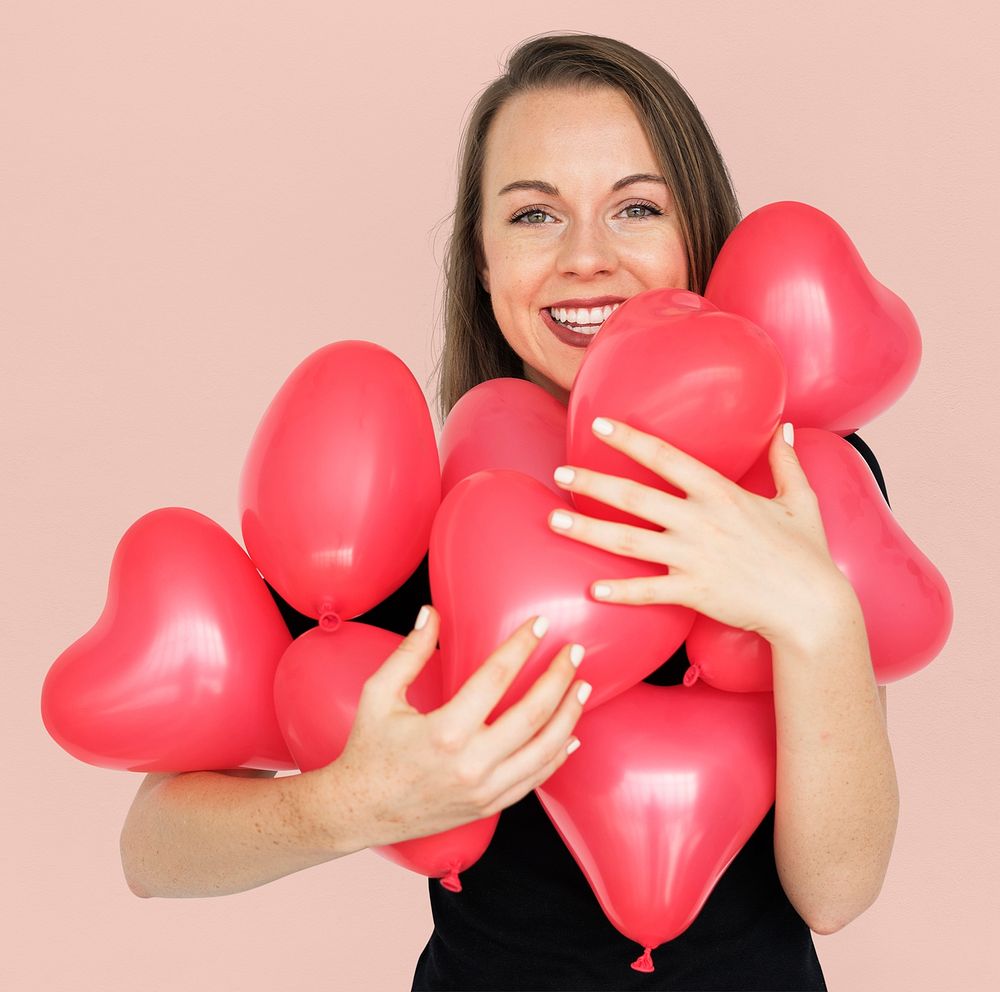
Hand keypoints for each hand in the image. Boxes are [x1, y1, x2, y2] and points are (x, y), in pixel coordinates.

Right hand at [328, 607, 588, 848]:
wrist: (361, 810)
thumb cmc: (368, 748)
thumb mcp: (378, 694)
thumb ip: (409, 652)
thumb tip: (432, 614)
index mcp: (445, 731)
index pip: (497, 677)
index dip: (522, 646)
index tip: (541, 624)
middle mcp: (470, 763)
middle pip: (532, 714)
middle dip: (559, 678)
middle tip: (575, 651)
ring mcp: (484, 789)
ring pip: (543, 750)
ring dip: (569, 715)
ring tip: (583, 686)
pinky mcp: (489, 805)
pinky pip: (535, 780)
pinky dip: (557, 755)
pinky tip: (571, 734)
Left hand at [548, 418, 850, 647]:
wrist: (813, 607)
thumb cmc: (807, 554)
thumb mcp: (802, 501)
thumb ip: (786, 462)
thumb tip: (785, 427)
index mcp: (720, 493)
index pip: (666, 457)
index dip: (630, 439)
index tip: (599, 425)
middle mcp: (700, 520)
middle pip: (634, 496)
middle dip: (593, 481)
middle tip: (559, 472)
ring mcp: (693, 557)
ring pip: (628, 541)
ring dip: (588, 529)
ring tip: (554, 520)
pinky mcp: (693, 591)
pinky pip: (648, 590)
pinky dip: (620, 591)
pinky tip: (591, 589)